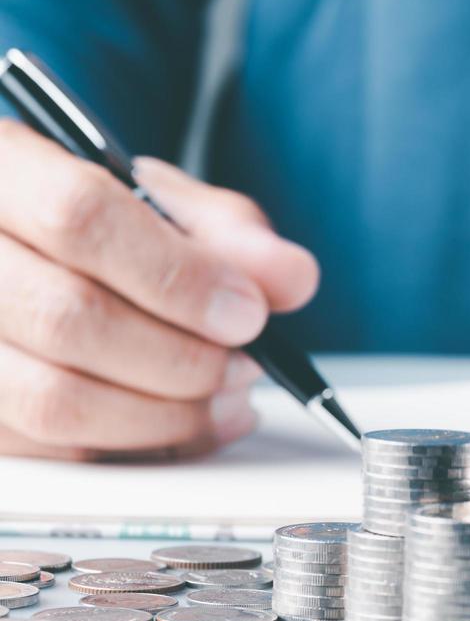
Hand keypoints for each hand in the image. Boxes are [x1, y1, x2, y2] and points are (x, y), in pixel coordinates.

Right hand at [0, 120, 318, 459]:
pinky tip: (189, 426)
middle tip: (246, 361)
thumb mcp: (159, 199)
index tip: (247, 311)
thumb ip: (228, 231)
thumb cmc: (93, 217)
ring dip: (166, 414)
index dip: (178, 275)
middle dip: (183, 355)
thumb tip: (290, 278)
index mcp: (3, 169)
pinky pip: (51, 451)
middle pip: (69, 318)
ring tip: (227, 395)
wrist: (25, 248)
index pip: (81, 217)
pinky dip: (137, 450)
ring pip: (54, 400)